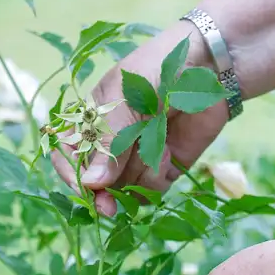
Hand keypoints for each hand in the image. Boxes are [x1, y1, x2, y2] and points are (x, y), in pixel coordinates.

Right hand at [51, 20, 228, 215]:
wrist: (207, 67)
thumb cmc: (157, 70)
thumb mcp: (125, 99)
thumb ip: (109, 142)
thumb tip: (91, 183)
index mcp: (90, 121)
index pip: (67, 155)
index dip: (71, 174)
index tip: (84, 188)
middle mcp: (110, 145)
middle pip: (96, 182)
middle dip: (103, 194)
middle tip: (108, 206)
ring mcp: (135, 159)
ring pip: (124, 189)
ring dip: (137, 175)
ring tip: (155, 144)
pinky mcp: (161, 170)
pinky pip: (150, 191)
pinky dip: (156, 178)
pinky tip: (167, 153)